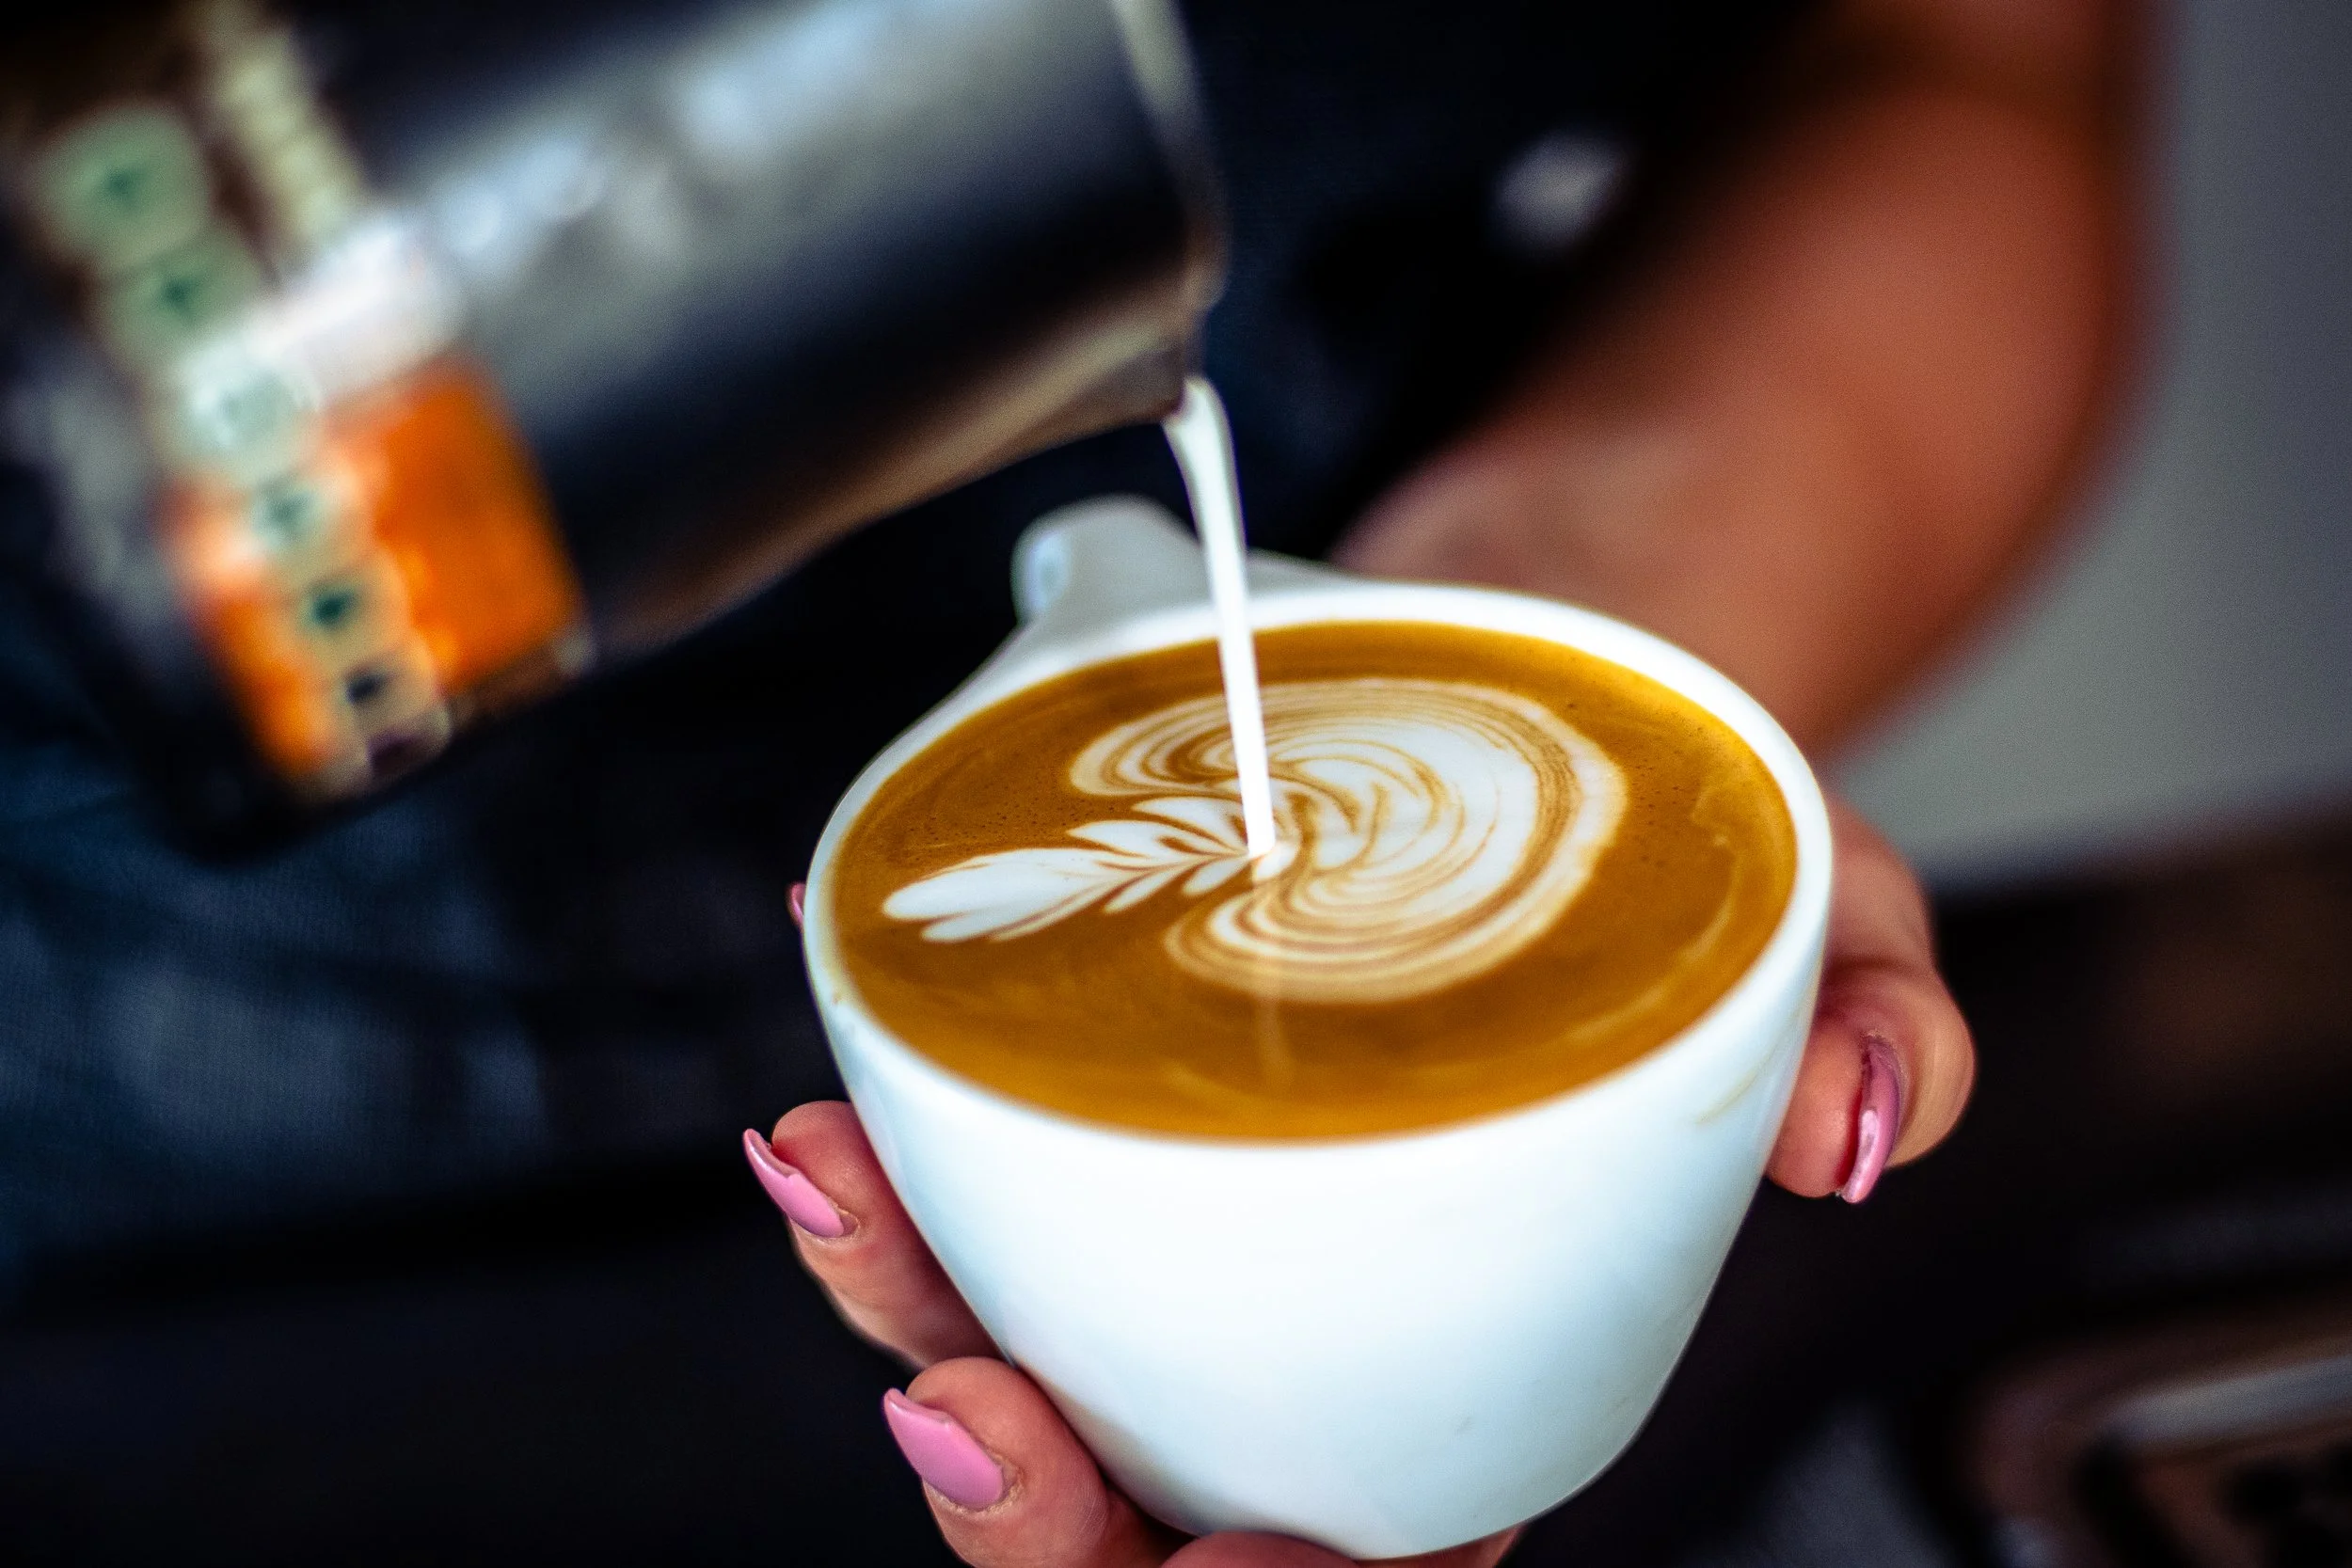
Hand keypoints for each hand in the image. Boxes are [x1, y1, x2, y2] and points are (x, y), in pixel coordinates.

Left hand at [745, 798, 1969, 1564]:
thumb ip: (1874, 1020)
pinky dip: (887, 1152)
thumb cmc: (1665, 857)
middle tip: (973, 1399)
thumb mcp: (1817, 913)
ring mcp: (1173, 1221)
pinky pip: (959, 1180)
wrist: (1538, 697)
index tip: (1241, 1552)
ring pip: (999, 1358)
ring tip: (840, 1185)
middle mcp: (1300, 1325)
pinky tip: (839, 1081)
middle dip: (1025, 1510)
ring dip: (894, 1304)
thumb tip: (1866, 1122)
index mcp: (1473, 1365)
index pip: (1372, 1555)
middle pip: (1130, 1509)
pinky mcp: (1083, 1102)